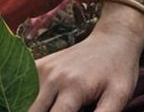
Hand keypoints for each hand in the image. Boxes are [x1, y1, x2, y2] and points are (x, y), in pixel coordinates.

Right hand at [27, 3, 143, 111]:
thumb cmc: (118, 70)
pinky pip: (24, 87)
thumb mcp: (119, 95)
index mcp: (73, 88)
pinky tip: (43, 103)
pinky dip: (28, 99)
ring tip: (53, 108)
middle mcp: (53, 78)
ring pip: (25, 102)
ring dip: (32, 109)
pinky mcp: (39, 65)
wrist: (113, 39)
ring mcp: (43, 69)